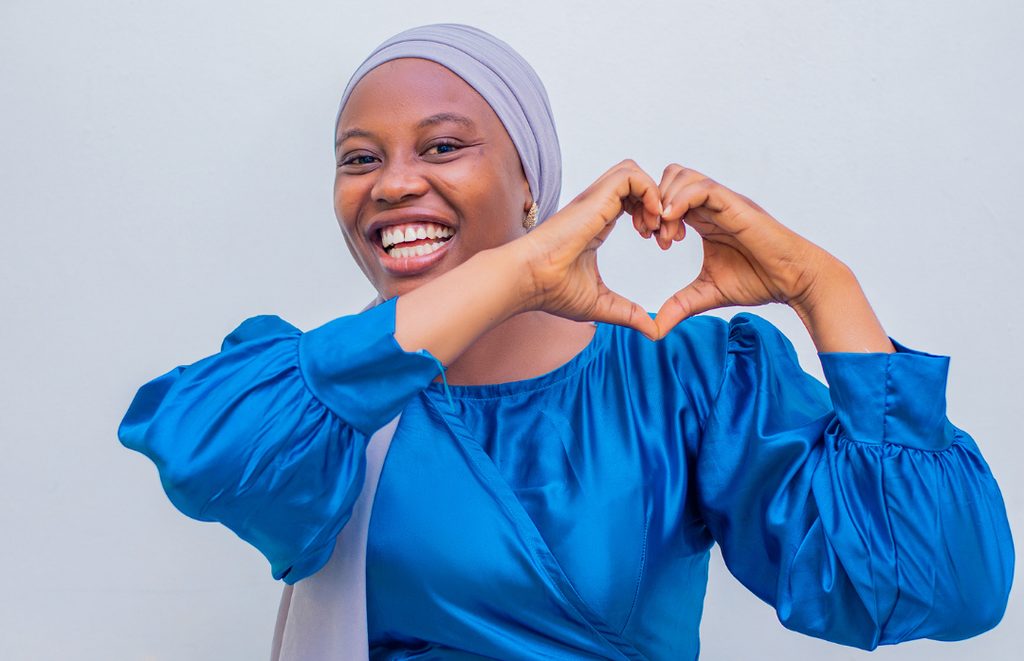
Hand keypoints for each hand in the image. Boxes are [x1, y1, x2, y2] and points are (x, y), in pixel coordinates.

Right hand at [513, 159, 662, 339]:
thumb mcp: (602, 304)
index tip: (658, 243)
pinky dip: (649, 193)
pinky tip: (649, 222)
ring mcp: (595, 200)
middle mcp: (597, 207)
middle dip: (659, 203)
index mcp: (598, 223)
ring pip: (634, 172)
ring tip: (656, 227)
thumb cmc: (552, 291)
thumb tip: (653, 332)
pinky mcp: (596, 198)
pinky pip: (632, 176)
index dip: (652, 216)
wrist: (529, 280)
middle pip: (635, 182)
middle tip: (662, 235)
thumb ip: (629, 314)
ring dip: (654, 196)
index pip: (631, 201)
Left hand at [642, 164, 840, 337]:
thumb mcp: (707, 293)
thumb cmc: (758, 280)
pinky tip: (673, 224)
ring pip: (682, 176)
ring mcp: (723, 202)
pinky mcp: (735, 205)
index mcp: (703, 219)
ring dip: (665, 201)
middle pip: (670, 177)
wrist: (793, 280)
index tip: (650, 238)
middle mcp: (711, 205)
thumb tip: (654, 329)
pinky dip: (681, 200)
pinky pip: (702, 188)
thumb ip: (679, 306)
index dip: (651, 213)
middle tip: (653, 234)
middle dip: (653, 202)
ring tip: (666, 235)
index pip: (667, 196)